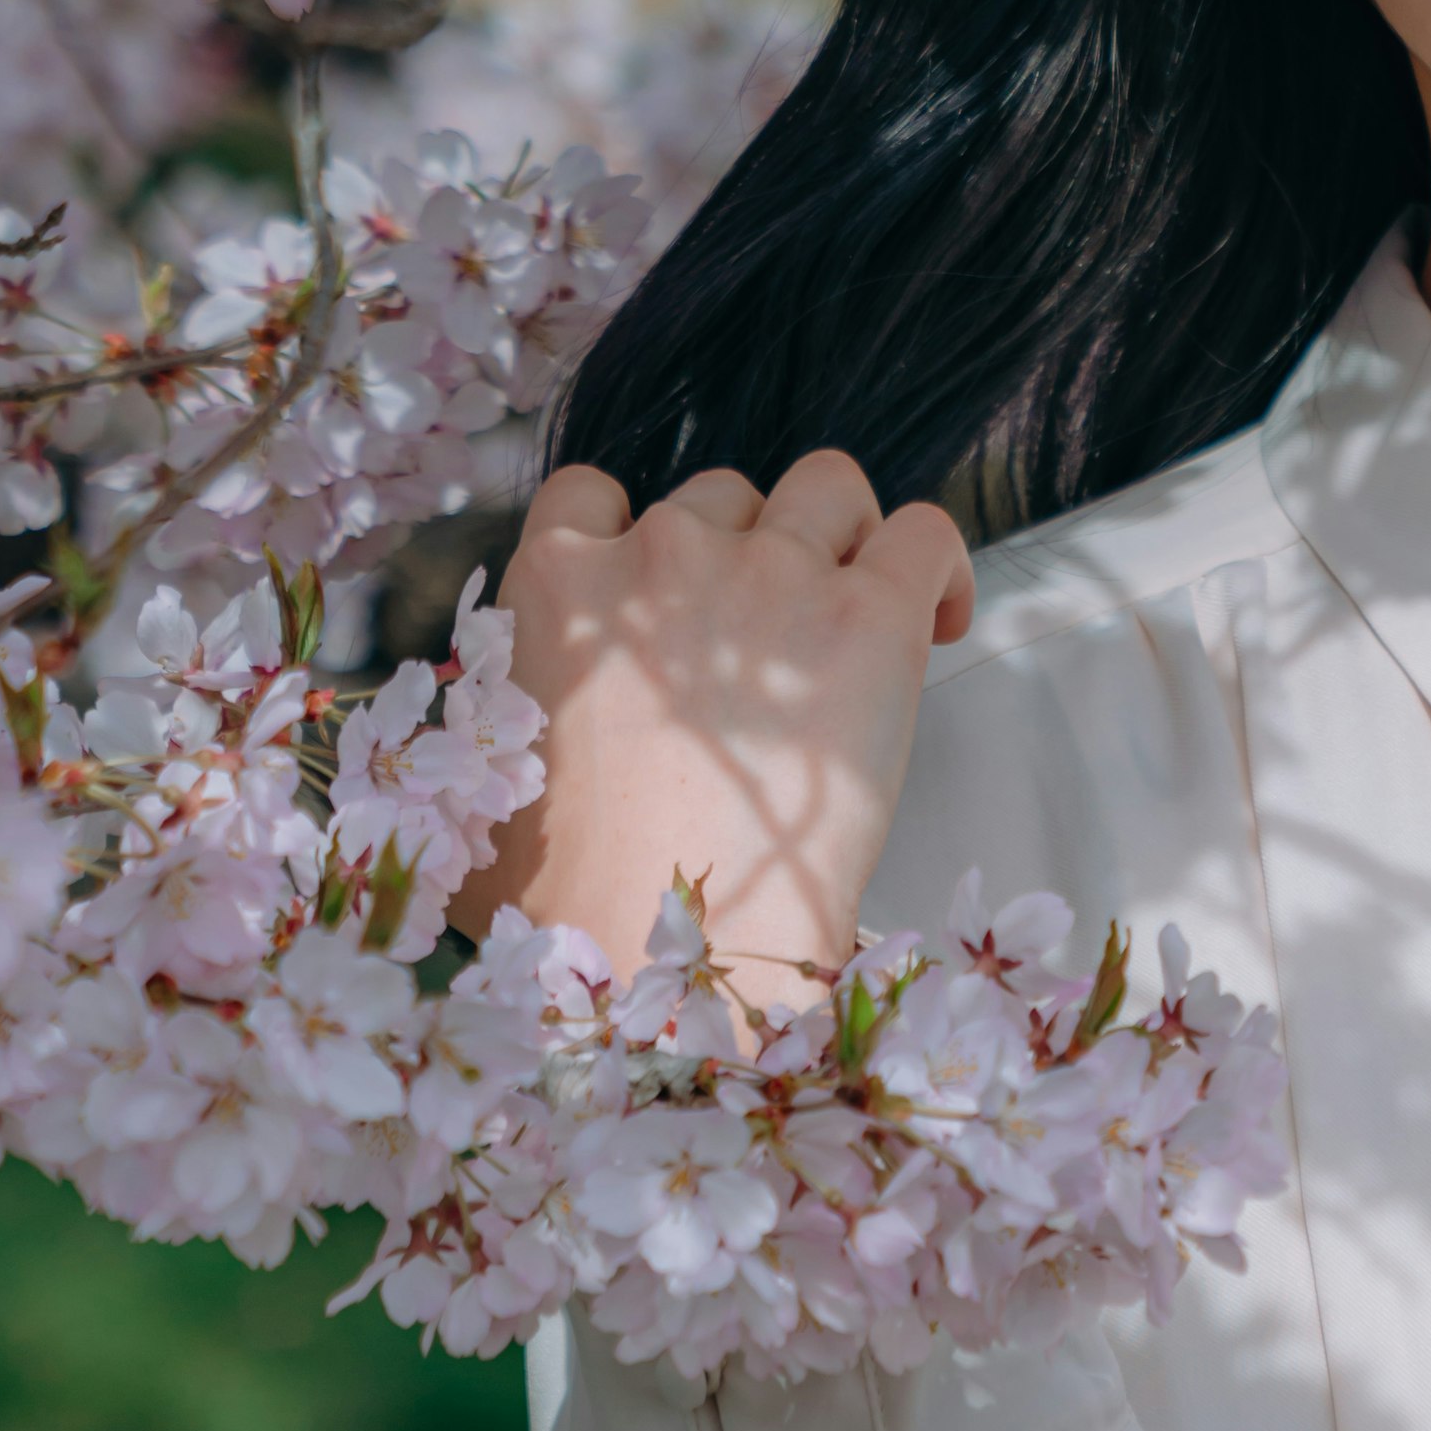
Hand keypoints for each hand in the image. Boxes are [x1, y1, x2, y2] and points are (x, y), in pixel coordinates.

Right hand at [460, 450, 976, 990]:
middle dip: (743, 554)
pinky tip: (935, 620)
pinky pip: (923, 532)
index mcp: (560, 584)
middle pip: (720, 498)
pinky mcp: (870, 615)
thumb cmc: (567, 896)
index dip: (636, 535)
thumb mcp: (494, 776)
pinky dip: (936, 561)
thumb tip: (549, 734)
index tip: (668, 592)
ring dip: (842, 536)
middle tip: (765, 647)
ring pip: (826, 488)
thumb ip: (525, 712)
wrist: (662, 943)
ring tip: (857, 614)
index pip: (593, 494)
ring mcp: (771, 573)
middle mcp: (663, 554)